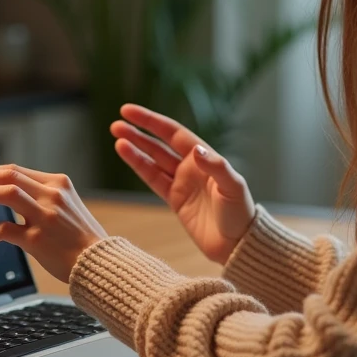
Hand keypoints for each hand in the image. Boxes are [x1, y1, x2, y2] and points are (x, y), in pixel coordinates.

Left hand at [0, 164, 107, 282]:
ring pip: (7, 193)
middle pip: (9, 175)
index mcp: (58, 184)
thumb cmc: (82, 237)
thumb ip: (44, 195)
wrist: (99, 261)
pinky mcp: (38, 239)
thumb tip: (11, 190)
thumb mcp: (68, 205)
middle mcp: (52, 196)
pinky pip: (6, 229)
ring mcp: (45, 216)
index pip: (17, 170)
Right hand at [110, 104, 255, 264]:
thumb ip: (215, 167)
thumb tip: (195, 150)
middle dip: (138, 133)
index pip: (173, 133)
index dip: (151, 121)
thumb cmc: (240, 213)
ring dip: (135, 148)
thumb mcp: (233, 187)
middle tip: (116, 125)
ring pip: (152, 160)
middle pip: (159, 144)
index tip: (130, 112)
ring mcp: (182, 183)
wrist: (237, 245)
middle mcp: (191, 166)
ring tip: (116, 137)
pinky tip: (125, 154)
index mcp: (204, 157)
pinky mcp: (175, 200)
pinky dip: (139, 166)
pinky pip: (153, 179)